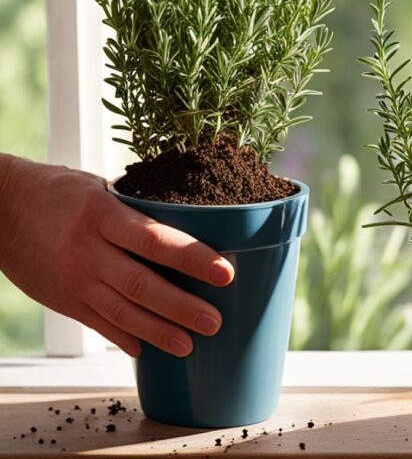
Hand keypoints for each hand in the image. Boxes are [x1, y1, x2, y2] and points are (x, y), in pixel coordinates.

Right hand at [0, 155, 233, 356]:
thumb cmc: (59, 192)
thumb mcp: (100, 190)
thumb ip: (137, 214)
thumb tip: (192, 228)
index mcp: (103, 215)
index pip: (155, 240)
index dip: (192, 258)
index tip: (225, 272)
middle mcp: (87, 250)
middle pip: (142, 284)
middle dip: (182, 307)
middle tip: (215, 322)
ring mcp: (73, 279)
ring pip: (122, 312)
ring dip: (159, 332)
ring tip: (190, 345)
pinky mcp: (62, 300)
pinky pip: (98, 324)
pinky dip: (125, 338)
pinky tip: (148, 350)